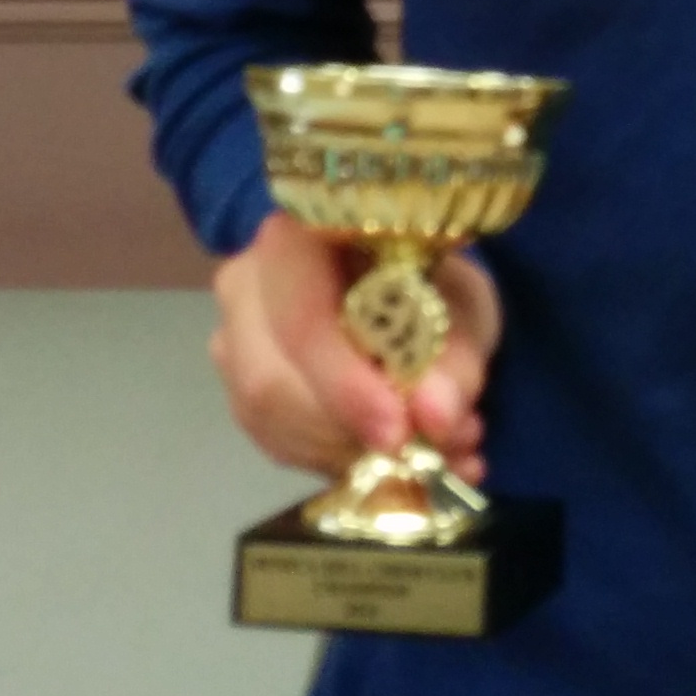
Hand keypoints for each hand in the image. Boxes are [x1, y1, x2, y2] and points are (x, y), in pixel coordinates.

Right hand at [209, 213, 500, 480]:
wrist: (405, 285)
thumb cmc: (430, 282)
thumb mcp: (463, 307)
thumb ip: (455, 361)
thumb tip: (437, 419)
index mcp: (299, 233)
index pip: (300, 318)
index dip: (344, 386)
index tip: (399, 433)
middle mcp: (247, 280)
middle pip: (269, 381)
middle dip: (350, 433)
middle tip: (427, 454)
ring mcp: (232, 337)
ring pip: (269, 420)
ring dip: (350, 455)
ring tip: (430, 455)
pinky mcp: (240, 387)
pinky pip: (275, 442)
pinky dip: (338, 463)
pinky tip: (394, 459)